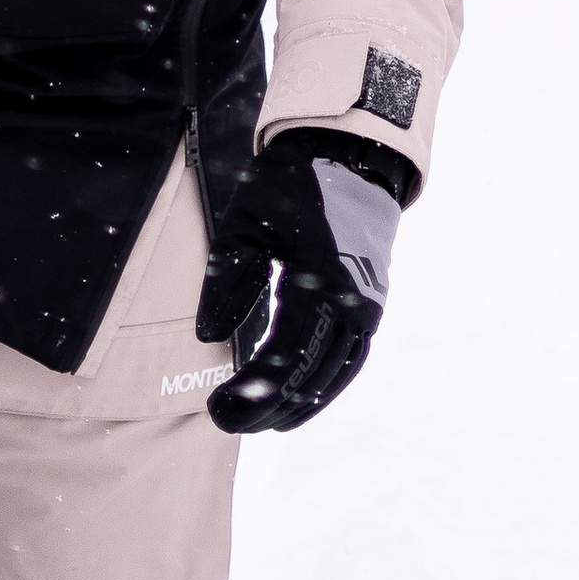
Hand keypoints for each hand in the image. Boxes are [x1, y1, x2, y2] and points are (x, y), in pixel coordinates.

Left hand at [198, 130, 409, 433]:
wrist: (350, 156)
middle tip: (226, 423)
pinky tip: (297, 402)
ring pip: (334, 376)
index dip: (251, 391)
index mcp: (319, 279)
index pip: (284, 355)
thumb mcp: (245, 220)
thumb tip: (208, 337)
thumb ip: (226, 278)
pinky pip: (349, 362)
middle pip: (310, 377)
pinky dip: (324, 388)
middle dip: (268, 407)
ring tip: (259, 423)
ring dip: (298, 405)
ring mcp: (367, 307)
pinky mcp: (371, 306)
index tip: (216, 410)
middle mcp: (351, 302)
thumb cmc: (289, 186)